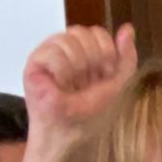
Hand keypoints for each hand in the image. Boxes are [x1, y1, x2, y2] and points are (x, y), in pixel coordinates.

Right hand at [22, 23, 137, 146]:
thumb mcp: (119, 83)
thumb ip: (126, 57)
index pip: (97, 32)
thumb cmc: (93, 113)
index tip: (103, 77)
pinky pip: (53, 52)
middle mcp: (64, 48)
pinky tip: (59, 85)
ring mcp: (47, 53)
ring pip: (68, 40)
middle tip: (86, 83)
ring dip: (77, 68)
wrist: (71, 133)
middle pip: (82, 32)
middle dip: (91, 61)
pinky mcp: (33, 63)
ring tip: (72, 86)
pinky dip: (62, 72)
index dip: (105, 54)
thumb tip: (128, 28)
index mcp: (83, 50)